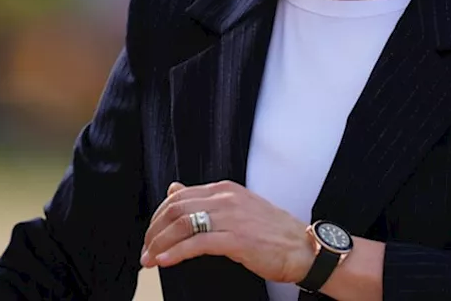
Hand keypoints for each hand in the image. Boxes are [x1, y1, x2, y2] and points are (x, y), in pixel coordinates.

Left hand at [139, 180, 314, 283]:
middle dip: (154, 232)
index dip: (158, 217)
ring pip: (182, 225)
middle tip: (145, 251)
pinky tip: (165, 261)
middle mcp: (226, 198)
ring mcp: (232, 217)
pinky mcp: (237, 239)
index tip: (150, 235)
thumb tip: (173, 189)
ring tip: (150, 259)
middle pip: (175, 209)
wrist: (304, 248)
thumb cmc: (272, 233)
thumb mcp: (236, 207)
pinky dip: (176, 252)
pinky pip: (198, 243)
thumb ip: (204, 200)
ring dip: (160, 244)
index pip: (178, 197)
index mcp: (224, 189)